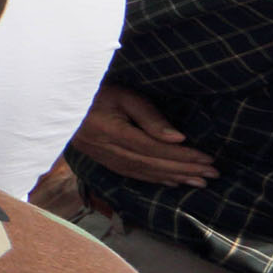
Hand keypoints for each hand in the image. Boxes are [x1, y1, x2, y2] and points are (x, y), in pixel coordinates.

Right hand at [71, 85, 213, 186]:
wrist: (60, 100)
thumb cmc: (96, 91)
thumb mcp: (124, 95)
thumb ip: (150, 117)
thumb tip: (178, 139)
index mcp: (111, 131)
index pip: (153, 148)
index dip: (182, 156)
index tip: (207, 159)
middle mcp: (106, 149)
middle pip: (151, 164)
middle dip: (184, 170)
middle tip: (211, 174)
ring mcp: (102, 157)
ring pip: (143, 172)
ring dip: (173, 178)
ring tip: (199, 182)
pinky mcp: (101, 159)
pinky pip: (131, 173)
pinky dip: (154, 179)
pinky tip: (171, 182)